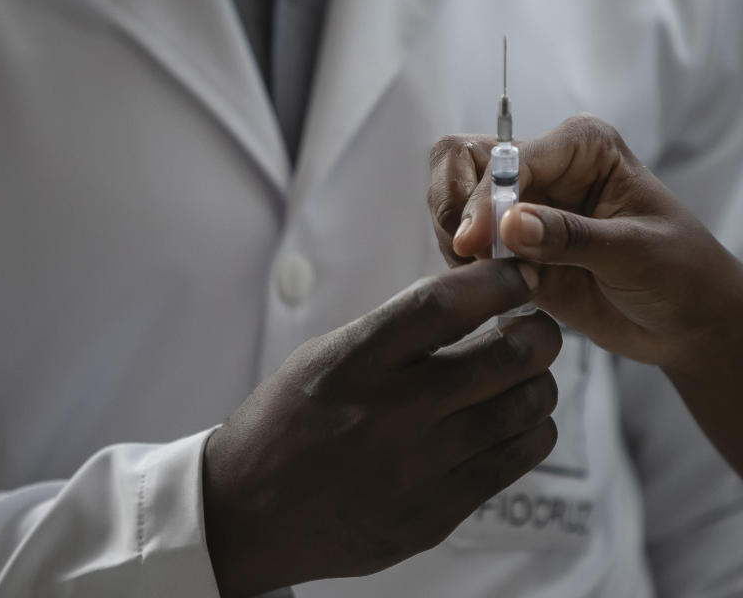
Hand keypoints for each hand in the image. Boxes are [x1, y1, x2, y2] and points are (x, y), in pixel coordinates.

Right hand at [202, 260, 561, 596]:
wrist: (249, 513)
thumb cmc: (282, 425)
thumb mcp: (320, 359)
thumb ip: (389, 335)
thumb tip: (466, 304)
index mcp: (354, 362)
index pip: (445, 304)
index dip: (497, 281)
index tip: (518, 275)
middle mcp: (391, 411)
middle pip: (505, 356)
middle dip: (539, 332)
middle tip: (535, 328)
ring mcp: (417, 467)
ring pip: (523, 408)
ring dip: (538, 382)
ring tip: (524, 376)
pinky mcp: (434, 513)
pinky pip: (514, 461)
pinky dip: (529, 430)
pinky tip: (515, 421)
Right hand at [428, 114, 742, 370]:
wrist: (685, 322)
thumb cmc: (680, 272)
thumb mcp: (634, 253)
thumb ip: (570, 237)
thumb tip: (510, 225)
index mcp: (580, 147)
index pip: (507, 157)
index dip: (484, 197)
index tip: (474, 242)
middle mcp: (544, 169)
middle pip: (460, 163)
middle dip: (455, 209)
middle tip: (470, 254)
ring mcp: (521, 209)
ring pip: (452, 206)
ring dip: (459, 243)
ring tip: (497, 278)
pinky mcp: (508, 248)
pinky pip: (463, 249)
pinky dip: (465, 269)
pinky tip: (496, 291)